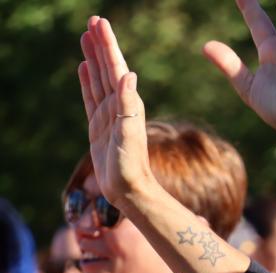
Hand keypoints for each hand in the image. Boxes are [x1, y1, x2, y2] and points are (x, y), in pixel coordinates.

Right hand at [78, 17, 155, 208]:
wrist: (129, 188)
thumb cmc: (131, 164)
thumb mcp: (130, 134)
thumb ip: (129, 106)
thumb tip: (129, 75)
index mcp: (127, 103)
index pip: (115, 67)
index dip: (108, 45)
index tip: (100, 23)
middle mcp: (119, 105)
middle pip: (107, 67)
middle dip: (101, 44)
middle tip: (93, 21)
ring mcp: (109, 114)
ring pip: (98, 78)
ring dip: (93, 57)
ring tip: (87, 37)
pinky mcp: (99, 125)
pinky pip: (91, 97)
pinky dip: (88, 81)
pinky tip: (85, 68)